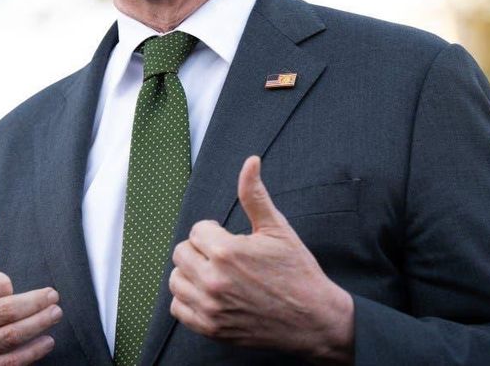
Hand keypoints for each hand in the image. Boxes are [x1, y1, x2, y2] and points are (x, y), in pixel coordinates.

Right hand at [0, 214, 61, 364]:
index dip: (8, 285)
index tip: (13, 286)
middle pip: (5, 312)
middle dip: (35, 304)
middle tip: (54, 297)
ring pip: (9, 337)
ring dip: (38, 325)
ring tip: (55, 314)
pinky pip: (7, 362)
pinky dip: (31, 353)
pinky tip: (47, 342)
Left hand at [168, 157, 354, 363]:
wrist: (314, 319)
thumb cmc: (297, 271)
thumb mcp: (277, 228)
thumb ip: (254, 195)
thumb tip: (250, 161)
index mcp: (227, 252)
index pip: (197, 230)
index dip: (214, 232)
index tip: (232, 240)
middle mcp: (213, 281)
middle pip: (181, 253)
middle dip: (200, 250)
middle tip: (224, 257)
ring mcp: (210, 308)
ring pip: (176, 280)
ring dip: (191, 274)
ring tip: (216, 274)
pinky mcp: (211, 329)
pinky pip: (178, 308)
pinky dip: (189, 300)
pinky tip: (210, 294)